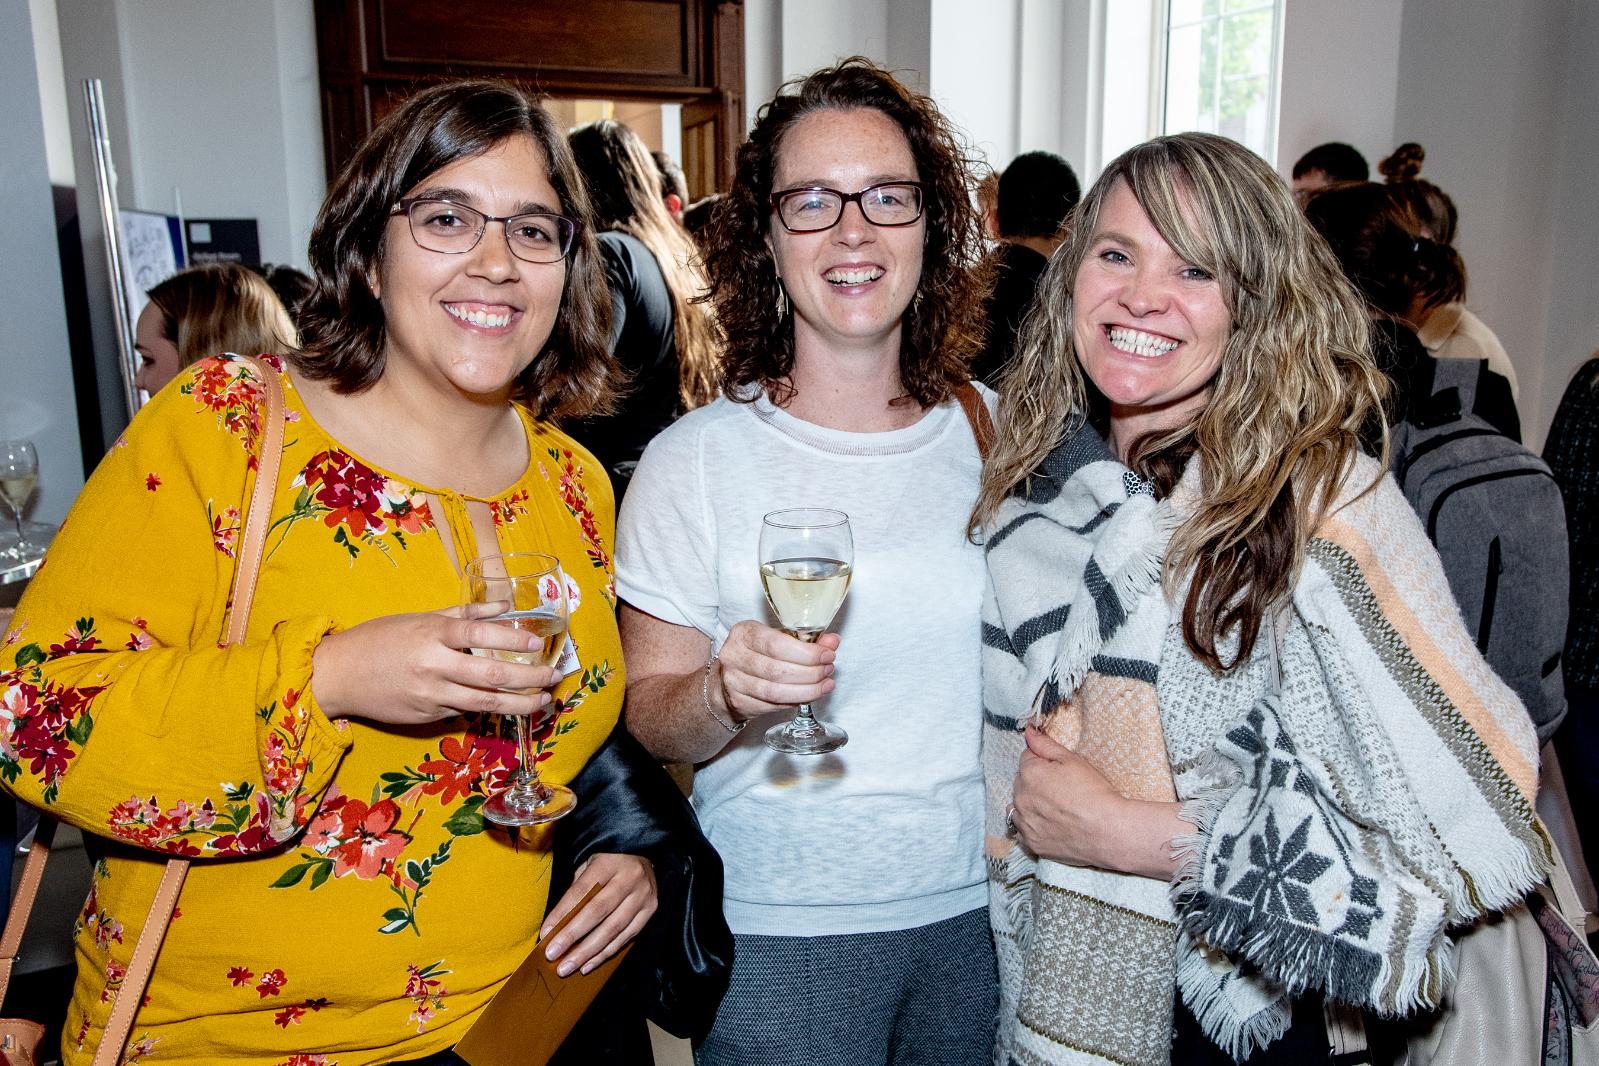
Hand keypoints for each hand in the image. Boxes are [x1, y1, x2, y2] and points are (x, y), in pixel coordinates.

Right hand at [310, 606, 561, 725]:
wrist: (338, 675)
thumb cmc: (379, 640)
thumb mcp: (419, 618)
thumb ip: (463, 613)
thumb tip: (503, 605)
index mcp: (433, 634)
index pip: (481, 635)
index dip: (514, 641)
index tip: (539, 644)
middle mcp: (435, 665)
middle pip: (492, 675)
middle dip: (530, 679)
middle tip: (553, 676)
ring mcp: (432, 694)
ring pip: (486, 702)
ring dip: (521, 703)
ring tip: (543, 700)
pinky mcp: (427, 716)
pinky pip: (464, 711)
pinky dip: (489, 708)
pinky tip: (509, 706)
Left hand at [538, 852, 657, 976]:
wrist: (642, 852)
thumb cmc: (608, 862)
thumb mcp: (589, 865)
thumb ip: (576, 891)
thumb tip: (555, 926)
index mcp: (609, 863)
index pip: (581, 891)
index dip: (562, 914)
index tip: (545, 933)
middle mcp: (629, 878)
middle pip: (597, 912)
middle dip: (572, 936)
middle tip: (552, 955)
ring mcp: (642, 895)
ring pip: (612, 929)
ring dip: (588, 952)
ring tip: (568, 966)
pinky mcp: (650, 910)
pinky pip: (626, 937)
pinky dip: (606, 953)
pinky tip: (588, 964)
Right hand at [711, 620, 837, 722]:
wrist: (730, 679)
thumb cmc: (759, 654)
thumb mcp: (780, 639)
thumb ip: (807, 640)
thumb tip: (833, 642)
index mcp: (744, 632)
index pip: (776, 645)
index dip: (806, 653)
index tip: (827, 656)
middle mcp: (733, 656)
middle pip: (777, 670)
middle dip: (810, 673)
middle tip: (828, 670)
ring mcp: (733, 681)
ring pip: (776, 692)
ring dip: (807, 690)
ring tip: (825, 685)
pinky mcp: (738, 702)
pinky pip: (773, 705)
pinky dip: (795, 701)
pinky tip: (809, 695)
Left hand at [1012, 725, 1183, 878]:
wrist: (1109, 831)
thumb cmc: (1094, 792)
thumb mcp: (1073, 760)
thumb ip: (1045, 745)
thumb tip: (1028, 732)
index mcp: (1028, 773)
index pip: (1027, 758)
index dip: (1044, 762)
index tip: (1061, 771)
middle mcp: (1020, 798)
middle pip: (1021, 783)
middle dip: (1035, 782)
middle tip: (1062, 790)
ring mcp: (1024, 823)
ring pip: (1018, 807)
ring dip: (1029, 805)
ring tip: (1055, 809)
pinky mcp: (1032, 844)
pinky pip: (1022, 832)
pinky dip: (1031, 827)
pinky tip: (1049, 826)